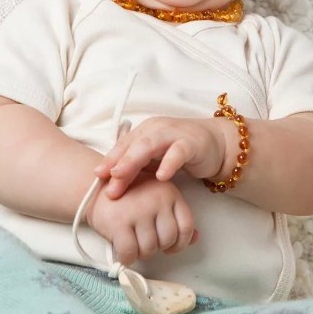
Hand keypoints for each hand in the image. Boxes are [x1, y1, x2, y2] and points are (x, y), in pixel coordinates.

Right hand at [86, 173, 198, 265]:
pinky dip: (127, 258)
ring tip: (132, 242)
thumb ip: (175, 216)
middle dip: (157, 247)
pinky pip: (130, 252)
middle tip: (144, 241)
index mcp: (169, 192)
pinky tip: (123, 251)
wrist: (93, 189)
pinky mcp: (119, 222)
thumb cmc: (128, 197)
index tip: (169, 247)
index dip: (180, 243)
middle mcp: (157, 199)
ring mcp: (138, 210)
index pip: (186, 226)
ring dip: (141, 252)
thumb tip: (195, 239)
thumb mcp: (156, 199)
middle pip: (168, 240)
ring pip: (150, 249)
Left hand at [95, 117, 228, 198]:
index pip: (123, 146)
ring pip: (150, 145)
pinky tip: (161, 176)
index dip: (109, 160)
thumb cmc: (181, 152)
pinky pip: (178, 152)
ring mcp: (174, 134)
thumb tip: (110, 184)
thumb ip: (137, 167)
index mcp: (144, 132)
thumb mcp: (155, 160)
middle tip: (107, 182)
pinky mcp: (192, 143)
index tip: (96, 176)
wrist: (216, 144)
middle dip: (117, 164)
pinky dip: (168, 163)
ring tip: (121, 175)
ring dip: (133, 160)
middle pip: (132, 146)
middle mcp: (156, 129)